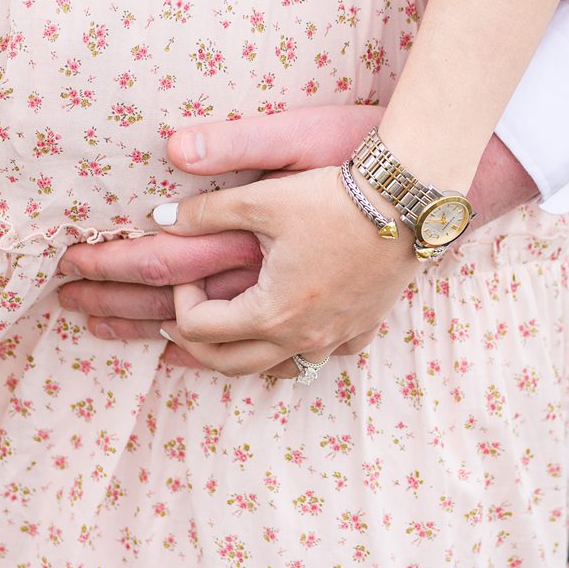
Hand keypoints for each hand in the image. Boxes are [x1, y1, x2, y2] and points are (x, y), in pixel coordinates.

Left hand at [56, 108, 542, 354]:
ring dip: (244, 355)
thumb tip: (159, 217)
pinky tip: (291, 327)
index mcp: (271, 312)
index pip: (202, 329)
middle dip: (198, 343)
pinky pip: (321, 357)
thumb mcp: (261, 197)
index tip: (184, 274)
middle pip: (231, 364)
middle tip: (182, 318)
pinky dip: (296, 349)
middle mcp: (303, 338)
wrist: (409, 200)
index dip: (180, 304)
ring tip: (229, 330)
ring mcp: (336, 339)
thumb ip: (205, 211)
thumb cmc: (334, 196)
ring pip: (277, 370)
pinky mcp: (363, 329)